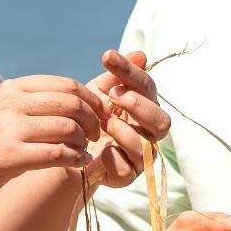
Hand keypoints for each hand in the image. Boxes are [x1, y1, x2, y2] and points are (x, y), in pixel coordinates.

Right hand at [0, 76, 109, 203]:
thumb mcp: (6, 111)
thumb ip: (37, 104)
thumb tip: (83, 102)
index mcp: (13, 88)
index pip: (67, 85)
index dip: (92, 99)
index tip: (101, 115)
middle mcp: (11, 103)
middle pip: (71, 103)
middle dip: (93, 120)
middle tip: (95, 135)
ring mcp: (8, 128)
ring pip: (67, 127)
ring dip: (83, 142)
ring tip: (83, 150)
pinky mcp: (7, 156)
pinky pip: (55, 153)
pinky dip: (75, 159)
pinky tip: (79, 163)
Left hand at [83, 49, 172, 189]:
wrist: (68, 144)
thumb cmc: (90, 113)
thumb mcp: (99, 91)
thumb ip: (117, 75)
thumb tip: (141, 54)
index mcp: (145, 107)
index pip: (147, 88)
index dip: (130, 71)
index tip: (107, 56)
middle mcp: (148, 132)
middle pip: (162, 122)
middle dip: (140, 106)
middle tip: (115, 95)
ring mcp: (139, 156)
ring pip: (146, 146)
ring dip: (125, 132)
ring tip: (106, 123)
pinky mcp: (125, 176)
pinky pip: (127, 169)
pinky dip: (113, 156)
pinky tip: (100, 148)